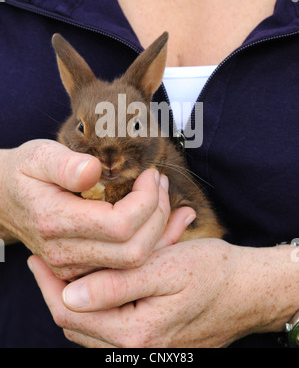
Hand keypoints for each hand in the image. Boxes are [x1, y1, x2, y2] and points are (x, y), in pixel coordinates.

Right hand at [0, 139, 194, 279]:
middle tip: (159, 183)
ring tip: (159, 194)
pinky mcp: (81, 269)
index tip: (149, 174)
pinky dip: (150, 243)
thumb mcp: (39, 156)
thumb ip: (65, 165)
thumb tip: (94, 171)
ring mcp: (72, 267)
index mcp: (54, 221)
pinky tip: (158, 217)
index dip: (146, 201)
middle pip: (134, 251)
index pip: (119, 225)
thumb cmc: (24, 172)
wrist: (3, 199)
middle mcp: (64, 253)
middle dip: (158, 216)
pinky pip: (127, 267)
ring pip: (135, 263)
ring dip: (157, 229)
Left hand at [28, 239, 263, 347]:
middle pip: (75, 324)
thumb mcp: (164, 270)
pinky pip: (109, 327)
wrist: (245, 291)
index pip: (70, 314)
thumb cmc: (210, 274)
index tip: (38, 259)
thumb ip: (117, 286)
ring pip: (90, 327)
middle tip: (51, 260)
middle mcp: (136, 350)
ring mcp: (142, 349)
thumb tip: (71, 295)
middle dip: (59, 290)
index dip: (49, 285)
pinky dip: (99, 304)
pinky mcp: (149, 342)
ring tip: (73, 267)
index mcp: (136, 334)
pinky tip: (103, 280)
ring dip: (77, 297)